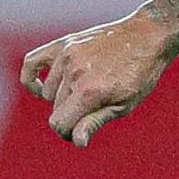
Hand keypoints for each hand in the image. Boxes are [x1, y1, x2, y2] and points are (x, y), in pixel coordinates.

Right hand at [18, 14, 173, 146]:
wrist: (147, 37)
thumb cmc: (140, 74)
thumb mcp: (125, 104)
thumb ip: (96, 121)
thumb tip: (77, 141)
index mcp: (91, 92)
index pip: (59, 123)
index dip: (68, 133)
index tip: (79, 133)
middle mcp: (75, 73)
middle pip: (56, 109)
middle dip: (71, 115)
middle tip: (92, 110)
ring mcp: (67, 56)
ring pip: (49, 92)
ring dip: (62, 97)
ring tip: (86, 92)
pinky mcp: (63, 44)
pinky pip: (31, 62)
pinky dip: (31, 79)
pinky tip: (41, 89)